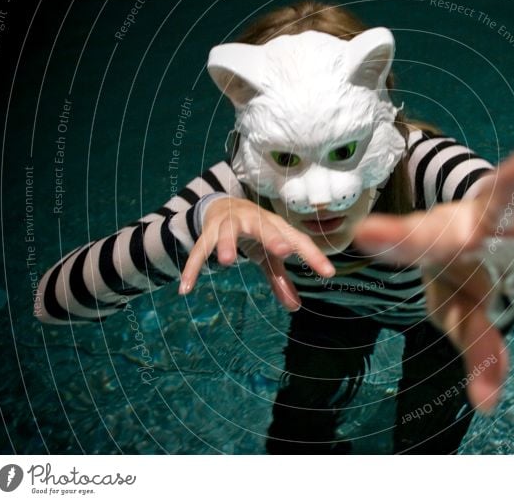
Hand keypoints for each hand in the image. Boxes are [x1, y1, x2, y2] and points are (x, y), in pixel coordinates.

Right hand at [179, 196, 334, 309]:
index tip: (329, 272)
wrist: (223, 205)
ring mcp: (229, 224)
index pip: (297, 239)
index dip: (313, 255)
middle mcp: (254, 221)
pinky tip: (185, 289)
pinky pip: (199, 250)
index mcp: (275, 226)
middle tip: (283, 251)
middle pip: (264, 226)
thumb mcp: (269, 255)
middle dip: (272, 237)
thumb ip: (281, 280)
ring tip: (227, 262)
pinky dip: (191, 268)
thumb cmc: (256, 233)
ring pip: (227, 231)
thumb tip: (295, 308)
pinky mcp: (207, 232)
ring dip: (226, 244)